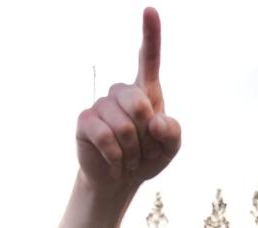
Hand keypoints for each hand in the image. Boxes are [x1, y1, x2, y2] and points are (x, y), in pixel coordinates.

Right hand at [76, 8, 180, 189]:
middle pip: (139, 103)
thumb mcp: (170, 147)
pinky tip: (116, 162)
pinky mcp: (85, 121)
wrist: (120, 180)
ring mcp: (101, 105)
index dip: (151, 35)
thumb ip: (172, 131)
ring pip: (123, 126)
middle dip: (147, 135)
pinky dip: (117, 156)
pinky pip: (105, 137)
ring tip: (130, 159)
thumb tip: (154, 120)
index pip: (148, 59)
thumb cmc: (147, 157)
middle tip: (145, 151)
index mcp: (146, 92)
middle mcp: (122, 93)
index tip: (150, 11)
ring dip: (133, 151)